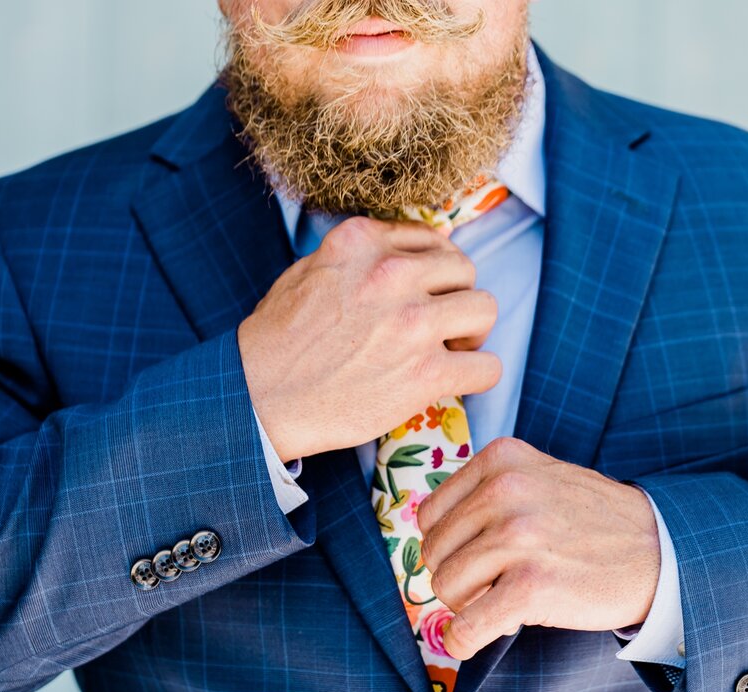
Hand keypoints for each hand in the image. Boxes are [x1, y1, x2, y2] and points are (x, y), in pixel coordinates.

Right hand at [238, 217, 500, 461]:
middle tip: (440, 325)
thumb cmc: (278, 338)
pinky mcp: (427, 373)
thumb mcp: (308, 270)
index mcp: (362, 243)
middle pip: (466, 271)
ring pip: (485, 310)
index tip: (426, 292)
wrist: (258, 396)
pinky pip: (488, 367)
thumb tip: (407, 252)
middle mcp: (391, 275)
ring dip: (472, 333)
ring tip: (448, 350)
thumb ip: (360, 257)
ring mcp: (413, 324)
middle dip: (457, 297)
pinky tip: (455, 381)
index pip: (433, 240)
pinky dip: (479, 375)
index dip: (435, 270)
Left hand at [413, 437, 660, 658]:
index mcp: (503, 460)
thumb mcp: (542, 479)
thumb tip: (426, 533)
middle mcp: (506, 492)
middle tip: (500, 583)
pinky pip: (466, 626)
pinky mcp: (530, 587)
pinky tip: (477, 640)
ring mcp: (518, 539)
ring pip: (446, 587)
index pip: (431, 515)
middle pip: (435, 552)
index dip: (453, 545)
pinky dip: (464, 641)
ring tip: (508, 600)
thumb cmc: (598, 523)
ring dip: (469, 605)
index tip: (484, 557)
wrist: (661, 553)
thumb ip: (489, 491)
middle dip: (461, 576)